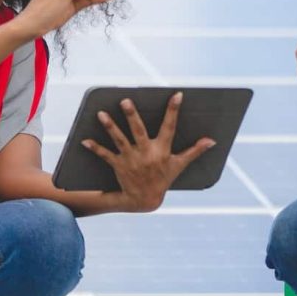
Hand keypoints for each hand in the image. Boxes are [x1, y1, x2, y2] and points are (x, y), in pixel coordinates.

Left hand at [81, 92, 215, 211]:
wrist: (145, 200)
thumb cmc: (163, 179)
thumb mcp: (180, 165)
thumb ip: (194, 151)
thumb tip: (212, 141)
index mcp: (162, 150)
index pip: (170, 127)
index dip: (174, 111)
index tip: (176, 95)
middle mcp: (146, 153)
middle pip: (138, 131)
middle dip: (132, 116)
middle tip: (126, 100)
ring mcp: (131, 159)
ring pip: (120, 140)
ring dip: (110, 127)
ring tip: (101, 114)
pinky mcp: (118, 165)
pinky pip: (105, 155)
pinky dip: (95, 148)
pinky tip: (85, 140)